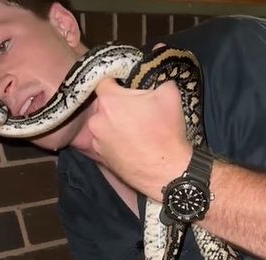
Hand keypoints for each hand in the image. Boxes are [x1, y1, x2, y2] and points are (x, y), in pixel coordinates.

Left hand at [88, 78, 191, 201]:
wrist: (167, 172)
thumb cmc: (166, 133)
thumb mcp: (169, 95)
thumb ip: (155, 81)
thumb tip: (152, 81)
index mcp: (109, 101)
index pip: (104, 81)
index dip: (116, 82)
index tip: (126, 87)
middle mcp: (97, 120)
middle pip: (103, 105)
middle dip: (117, 106)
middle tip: (135, 112)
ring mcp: (96, 141)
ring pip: (103, 124)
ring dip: (114, 125)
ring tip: (133, 132)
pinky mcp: (100, 158)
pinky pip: (104, 142)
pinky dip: (113, 141)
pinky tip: (129, 146)